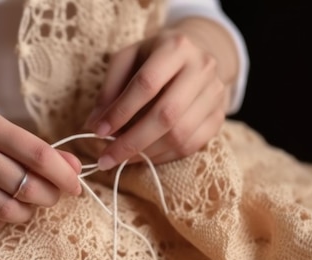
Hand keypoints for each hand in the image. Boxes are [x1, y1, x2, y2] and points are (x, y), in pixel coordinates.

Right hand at [0, 109, 81, 232]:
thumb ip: (28, 148)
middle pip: (27, 185)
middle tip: (48, 199)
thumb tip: (73, 166)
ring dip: (23, 214)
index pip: (38, 153)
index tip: (75, 187)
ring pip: (8, 209)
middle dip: (47, 198)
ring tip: (21, 208)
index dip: (63, 175)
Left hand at [85, 23, 231, 168]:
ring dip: (146, 153)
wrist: (193, 57)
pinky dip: (162, 157)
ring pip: (179, 135)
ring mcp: (215, 94)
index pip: (146, 84)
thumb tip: (93, 124)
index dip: (121, 111)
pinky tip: (142, 158)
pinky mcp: (218, 117)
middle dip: (132, 141)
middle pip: (166, 114)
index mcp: (176, 47)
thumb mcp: (126, 60)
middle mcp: (202, 69)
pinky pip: (190, 146)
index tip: (98, 131)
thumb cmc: (151, 59)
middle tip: (106, 158)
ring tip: (121, 159)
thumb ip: (109, 89)